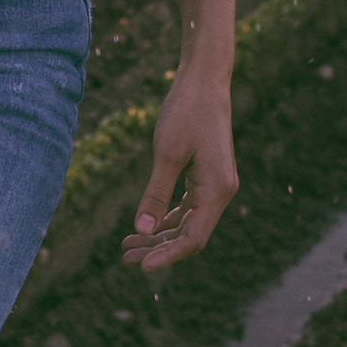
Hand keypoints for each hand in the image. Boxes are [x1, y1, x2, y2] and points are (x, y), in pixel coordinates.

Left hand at [121, 63, 237, 272]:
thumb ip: (155, 193)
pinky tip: (146, 226)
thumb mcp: (166, 153)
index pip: (193, 238)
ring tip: (127, 245)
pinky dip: (167, 219)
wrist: (204, 81)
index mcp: (217, 190)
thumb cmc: (186, 112)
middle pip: (190, 235)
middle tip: (124, 257)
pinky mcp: (208, 176)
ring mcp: (216, 185)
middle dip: (158, 249)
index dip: (168, 256)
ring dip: (160, 236)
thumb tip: (142, 230)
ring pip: (188, 223)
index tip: (142, 266)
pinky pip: (188, 207)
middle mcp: (222, 192)